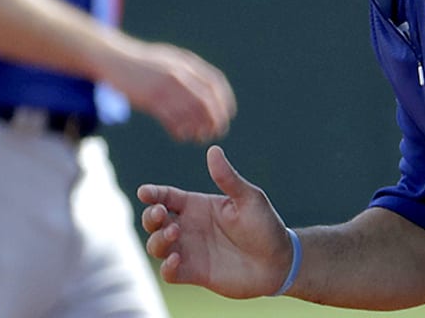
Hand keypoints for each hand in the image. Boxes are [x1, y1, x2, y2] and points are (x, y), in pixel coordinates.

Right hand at [102, 38, 236, 141]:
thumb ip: (189, 70)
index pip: (215, 83)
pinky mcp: (150, 99)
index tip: (228, 114)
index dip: (225, 100)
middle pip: (207, 101)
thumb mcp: (170, 58)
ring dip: (199, 128)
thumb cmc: (143, 62)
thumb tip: (208, 88)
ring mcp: (165, 86)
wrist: (113, 58)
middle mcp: (179, 74)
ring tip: (200, 137)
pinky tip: (181, 136)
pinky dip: (179, 131)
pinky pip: (171, 120)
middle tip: (217, 132)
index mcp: (187, 62)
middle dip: (216, 119)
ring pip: (190, 113)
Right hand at [138, 146, 294, 296]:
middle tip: (160, 213)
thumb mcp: (249, 198)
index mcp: (199, 205)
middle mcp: (189, 227)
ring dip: (158, 239)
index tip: (145, 192)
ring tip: (175, 233)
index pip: (167, 196)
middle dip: (149, 216)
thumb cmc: (265, 226)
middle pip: (154, 220)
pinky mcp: (194, 273)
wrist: (279, 263)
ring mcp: (190, 250)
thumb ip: (228, 178)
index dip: (153, 193)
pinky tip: (176, 259)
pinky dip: (166, 267)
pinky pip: (169, 272)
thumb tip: (213, 150)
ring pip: (156, 245)